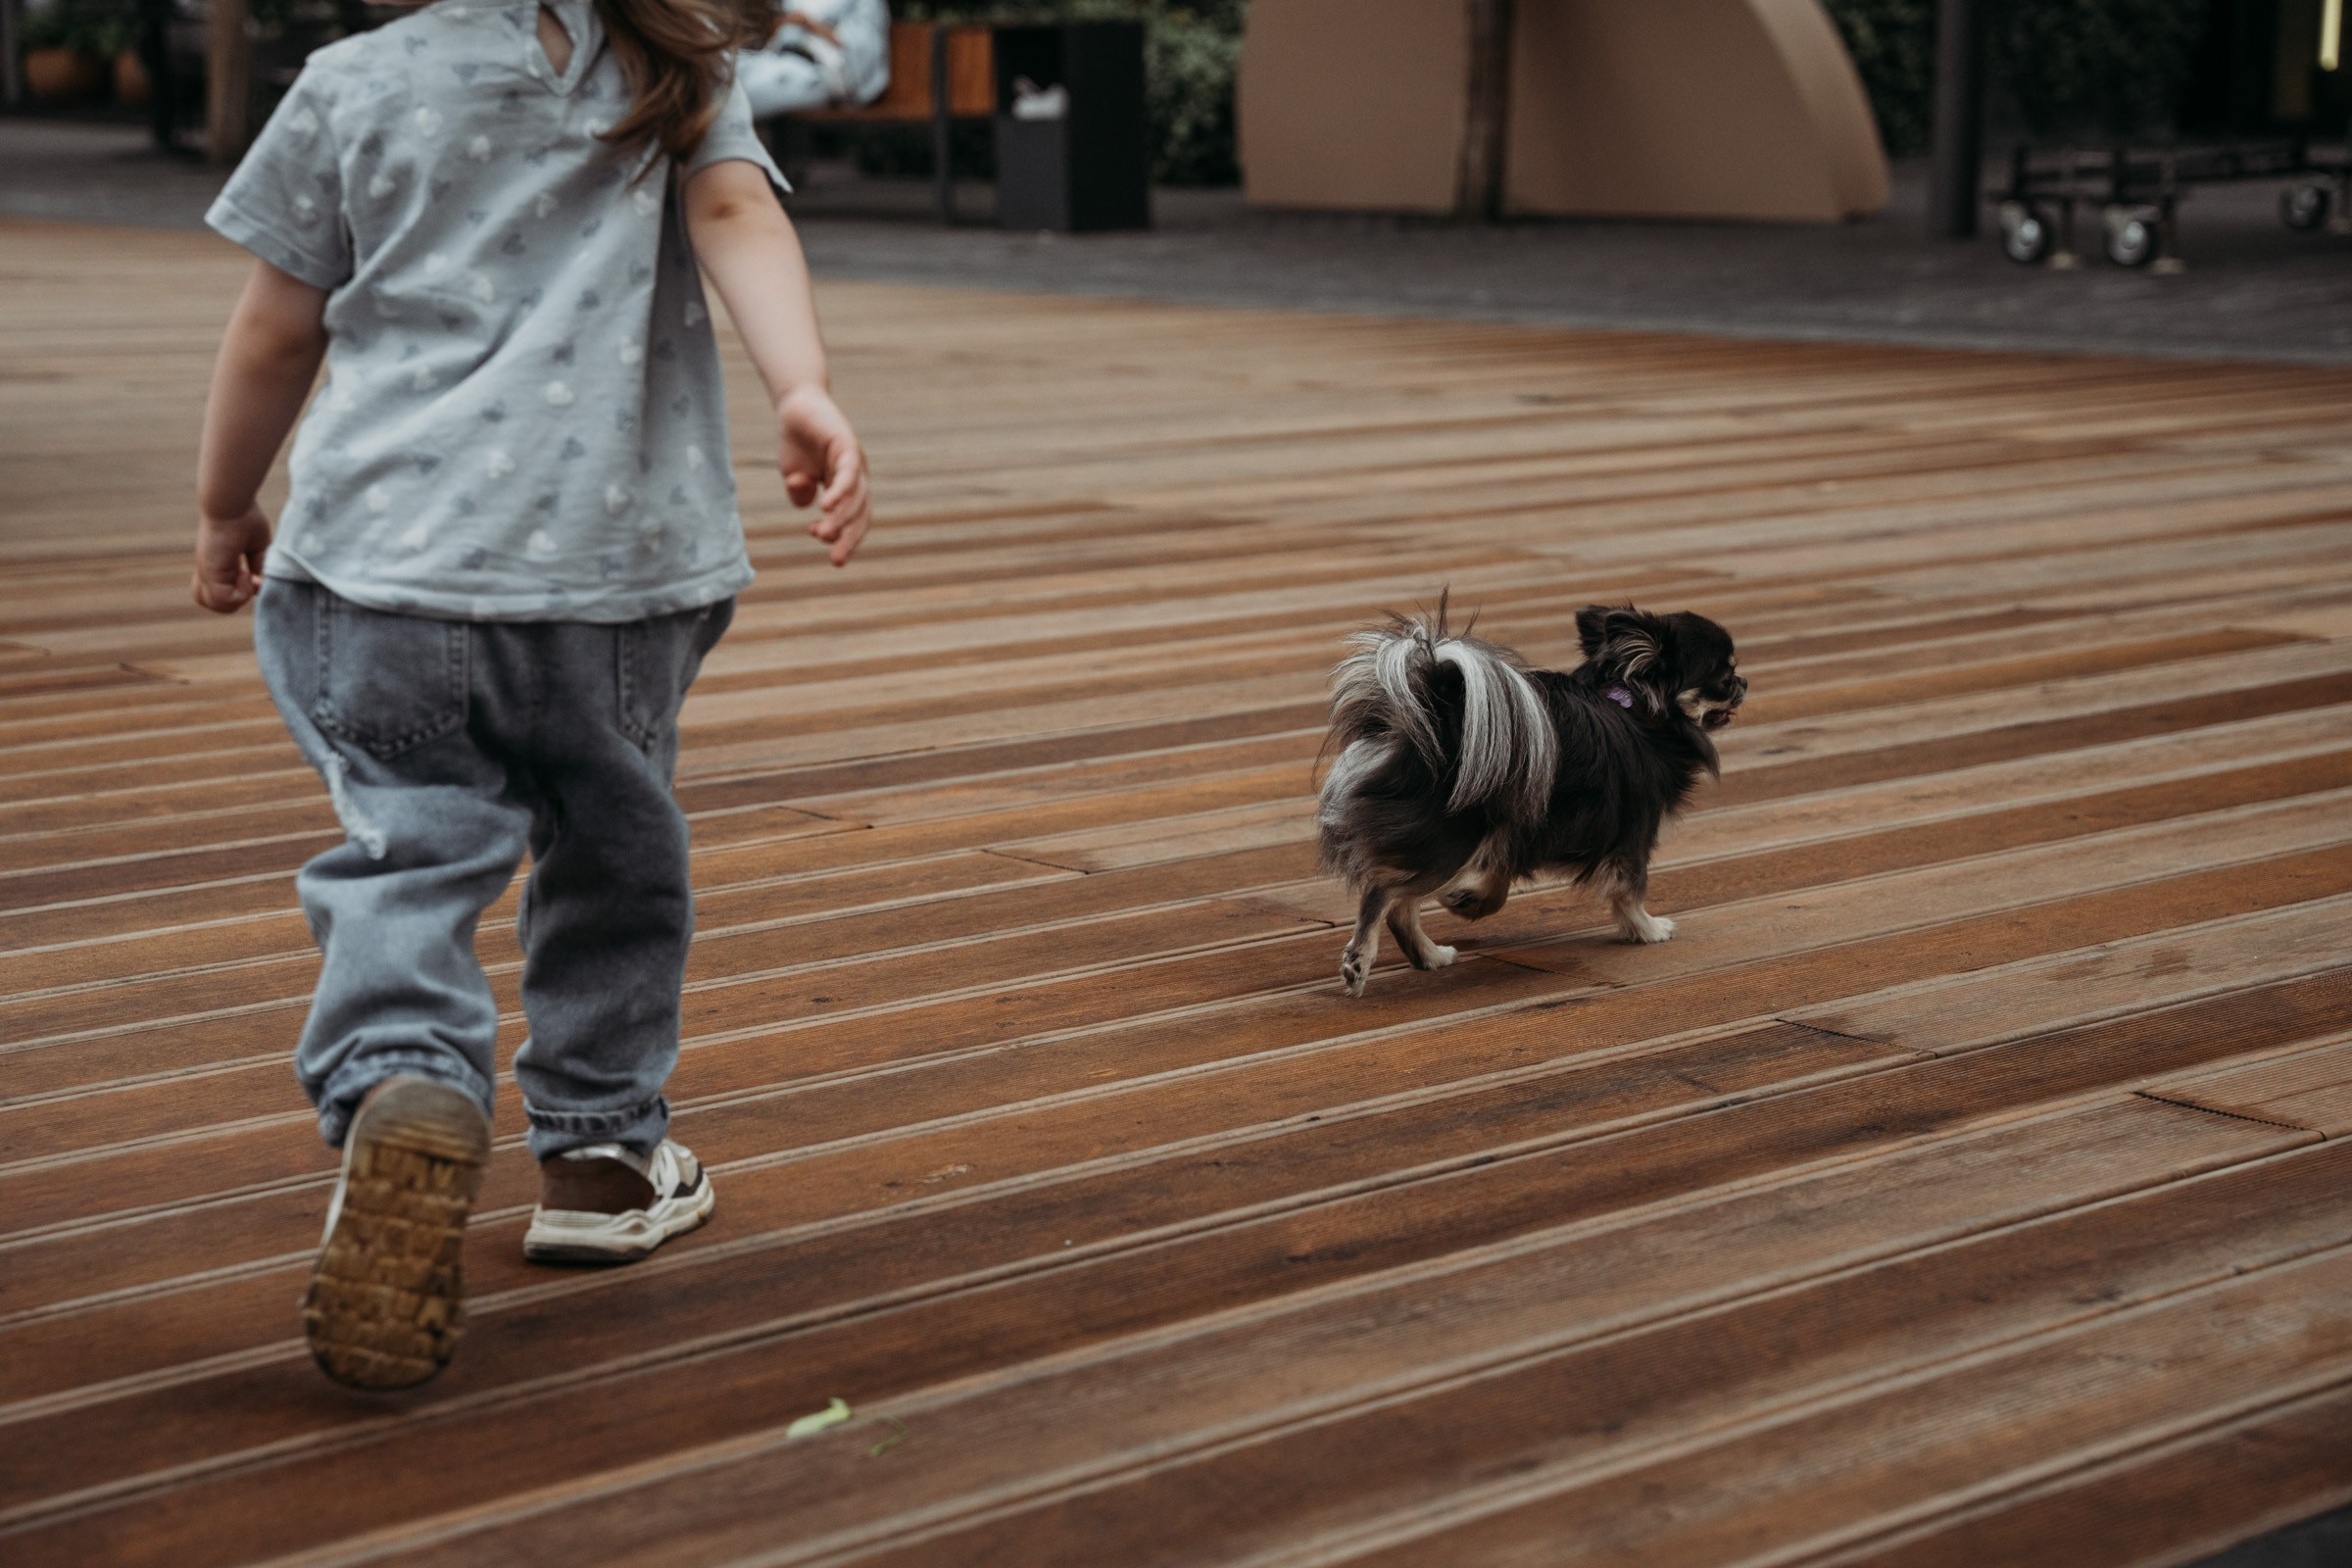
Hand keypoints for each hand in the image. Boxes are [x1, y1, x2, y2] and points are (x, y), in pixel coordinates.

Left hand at [193, 505, 272, 612]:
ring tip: (248, 578)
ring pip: (215, 605)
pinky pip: (226, 599)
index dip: (236, 591)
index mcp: (217, 564)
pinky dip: (242, 593)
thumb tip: (260, 584)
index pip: (215, 591)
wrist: (231, 503)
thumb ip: (257, 565)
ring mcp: (208, 572)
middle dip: (235, 600)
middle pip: (210, 602)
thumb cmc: (244, 516)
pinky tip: (246, 574)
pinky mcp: (211, 572)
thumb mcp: (257, 546)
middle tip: (250, 580)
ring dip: (238, 599)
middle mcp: (208, 570)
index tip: (254, 575)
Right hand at [778, 385, 870, 567]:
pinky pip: (849, 474)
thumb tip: (806, 505)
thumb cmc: (797, 441)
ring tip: (821, 533)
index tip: (834, 559)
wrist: (794, 404)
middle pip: (861, 514)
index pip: (856, 520)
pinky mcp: (848, 445)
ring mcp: (855, 461)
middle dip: (849, 538)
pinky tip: (825, 507)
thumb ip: (800, 493)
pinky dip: (840, 492)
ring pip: (856, 498)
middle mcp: (857, 477)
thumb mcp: (794, 475)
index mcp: (847, 488)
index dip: (848, 540)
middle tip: (835, 559)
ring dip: (840, 519)